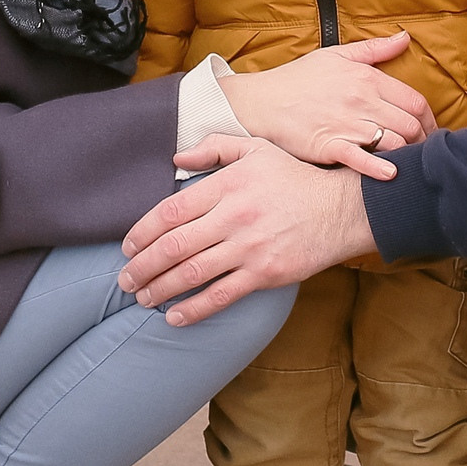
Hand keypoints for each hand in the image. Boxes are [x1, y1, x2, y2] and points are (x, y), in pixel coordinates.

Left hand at [119, 136, 377, 323]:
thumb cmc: (295, 178)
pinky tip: (173, 316)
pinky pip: (221, 295)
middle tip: (125, 279)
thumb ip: (215, 149)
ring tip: (142, 297)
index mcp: (228, 185)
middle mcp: (234, 216)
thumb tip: (177, 158)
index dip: (142, 232)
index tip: (127, 246)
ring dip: (160, 288)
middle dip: (143, 266)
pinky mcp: (265, 274)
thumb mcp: (256, 150)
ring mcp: (250, 248)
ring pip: (192, 273)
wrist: (342, 209)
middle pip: (175, 246)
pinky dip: (193, 309)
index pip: (171, 211)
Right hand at [216, 33, 430, 178]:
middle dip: (423, 139)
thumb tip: (405, 37)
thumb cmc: (298, 78)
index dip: (430, 119)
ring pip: (394, 142)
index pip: (415, 101)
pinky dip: (381, 168)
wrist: (261, 102)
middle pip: (410, 124)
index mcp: (366, 78)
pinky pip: (363, 159)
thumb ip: (374, 48)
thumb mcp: (336, 55)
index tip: (431, 130)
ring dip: (407, 154)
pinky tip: (391, 173)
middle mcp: (360, 100)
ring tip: (409, 161)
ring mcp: (346, 124)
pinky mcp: (329, 146)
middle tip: (424, 150)